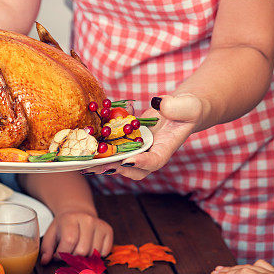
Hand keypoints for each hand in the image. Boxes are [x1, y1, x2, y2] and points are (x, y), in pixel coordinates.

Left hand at [39, 211, 112, 264]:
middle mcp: (87, 219)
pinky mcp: (108, 230)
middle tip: (70, 252)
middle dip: (73, 257)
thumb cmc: (64, 226)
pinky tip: (90, 246)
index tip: (59, 254)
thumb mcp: (51, 233)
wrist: (78, 212)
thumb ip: (46, 248)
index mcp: (70, 218)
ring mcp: (99, 224)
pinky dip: (97, 255)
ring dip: (85, 257)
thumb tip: (45, 261)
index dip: (62, 254)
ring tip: (79, 248)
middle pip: (82, 251)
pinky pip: (104, 252)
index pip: (69, 242)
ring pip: (93, 253)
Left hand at [84, 94, 204, 179]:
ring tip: (86, 164)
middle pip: (133, 168)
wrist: (180, 109)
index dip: (142, 163)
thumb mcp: (187, 105)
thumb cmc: (188, 109)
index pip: (155, 161)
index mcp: (167, 147)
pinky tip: (86, 147)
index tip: (128, 160)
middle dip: (116, 168)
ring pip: (121, 161)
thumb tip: (159, 104)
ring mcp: (139, 148)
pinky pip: (115, 147)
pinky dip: (101, 149)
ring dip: (104, 163)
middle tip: (100, 165)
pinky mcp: (129, 140)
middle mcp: (151, 152)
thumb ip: (175, 106)